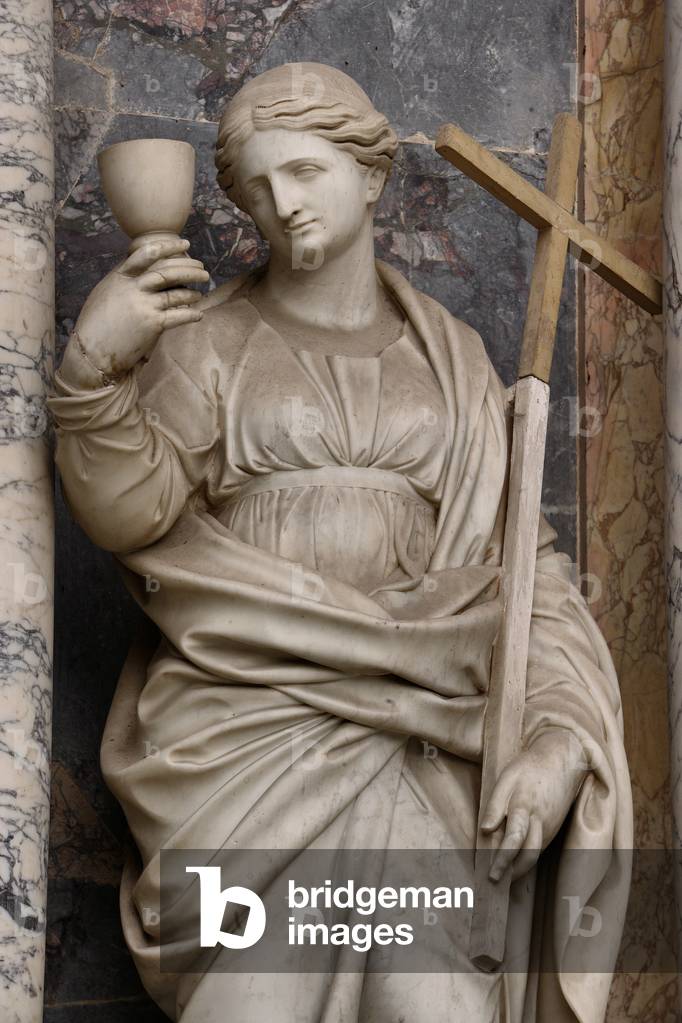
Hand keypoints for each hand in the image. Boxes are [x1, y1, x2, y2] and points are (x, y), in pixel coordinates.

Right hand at [69, 237, 208, 380]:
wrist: (91, 352)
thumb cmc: (96, 325)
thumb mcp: (104, 294)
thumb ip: (123, 281)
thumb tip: (140, 273)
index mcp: (119, 277)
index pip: (146, 253)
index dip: (168, 246)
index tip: (185, 244)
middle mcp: (132, 287)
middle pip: (167, 270)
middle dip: (189, 268)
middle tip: (202, 269)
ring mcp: (143, 305)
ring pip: (176, 292)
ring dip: (192, 292)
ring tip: (201, 292)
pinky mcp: (152, 324)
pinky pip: (179, 316)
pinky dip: (191, 314)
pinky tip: (198, 314)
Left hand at [480, 729, 587, 882]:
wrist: (562, 761)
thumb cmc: (529, 768)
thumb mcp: (507, 778)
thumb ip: (495, 805)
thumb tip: (484, 830)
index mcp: (526, 807)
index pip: (514, 839)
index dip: (503, 859)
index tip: (492, 875)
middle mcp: (541, 822)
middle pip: (528, 855)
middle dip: (512, 872)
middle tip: (495, 883)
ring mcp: (550, 827)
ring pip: (535, 855)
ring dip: (519, 869)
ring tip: (501, 877)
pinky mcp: (553, 829)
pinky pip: (539, 848)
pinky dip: (526, 858)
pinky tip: (513, 862)